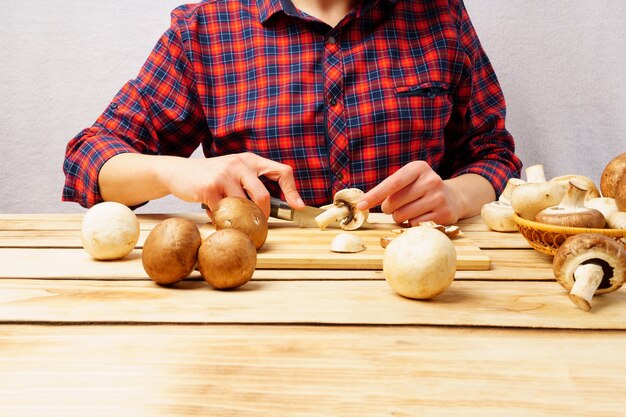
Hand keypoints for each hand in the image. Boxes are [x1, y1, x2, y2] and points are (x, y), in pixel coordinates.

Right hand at [159, 152, 303, 217]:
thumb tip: (275, 208)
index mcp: (250, 160)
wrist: (178, 172)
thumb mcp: (234, 171)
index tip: (298, 206)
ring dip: (236, 217)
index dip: (292, 190)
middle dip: (263, 215)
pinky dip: (219, 217)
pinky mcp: (210, 187)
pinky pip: (223, 212)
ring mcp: (224, 175)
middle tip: (258, 223)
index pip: (282, 171)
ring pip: (242, 207)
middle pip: (263, 196)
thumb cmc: (211, 176)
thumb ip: (252, 182)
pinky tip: (212, 212)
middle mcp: (240, 164)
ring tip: (227, 214)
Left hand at [356, 161, 460, 225]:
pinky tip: (421, 216)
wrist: (452, 198)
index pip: (392, 183)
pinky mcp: (444, 213)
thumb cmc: (420, 189)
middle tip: (396, 206)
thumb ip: (386, 190)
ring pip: (402, 215)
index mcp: (418, 168)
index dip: (374, 195)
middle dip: (388, 208)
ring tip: (409, 210)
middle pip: (394, 202)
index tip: (360, 205)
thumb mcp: (407, 181)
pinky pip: (414, 224)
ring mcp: (438, 197)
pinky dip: (412, 223)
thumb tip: (362, 203)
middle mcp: (430, 180)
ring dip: (400, 216)